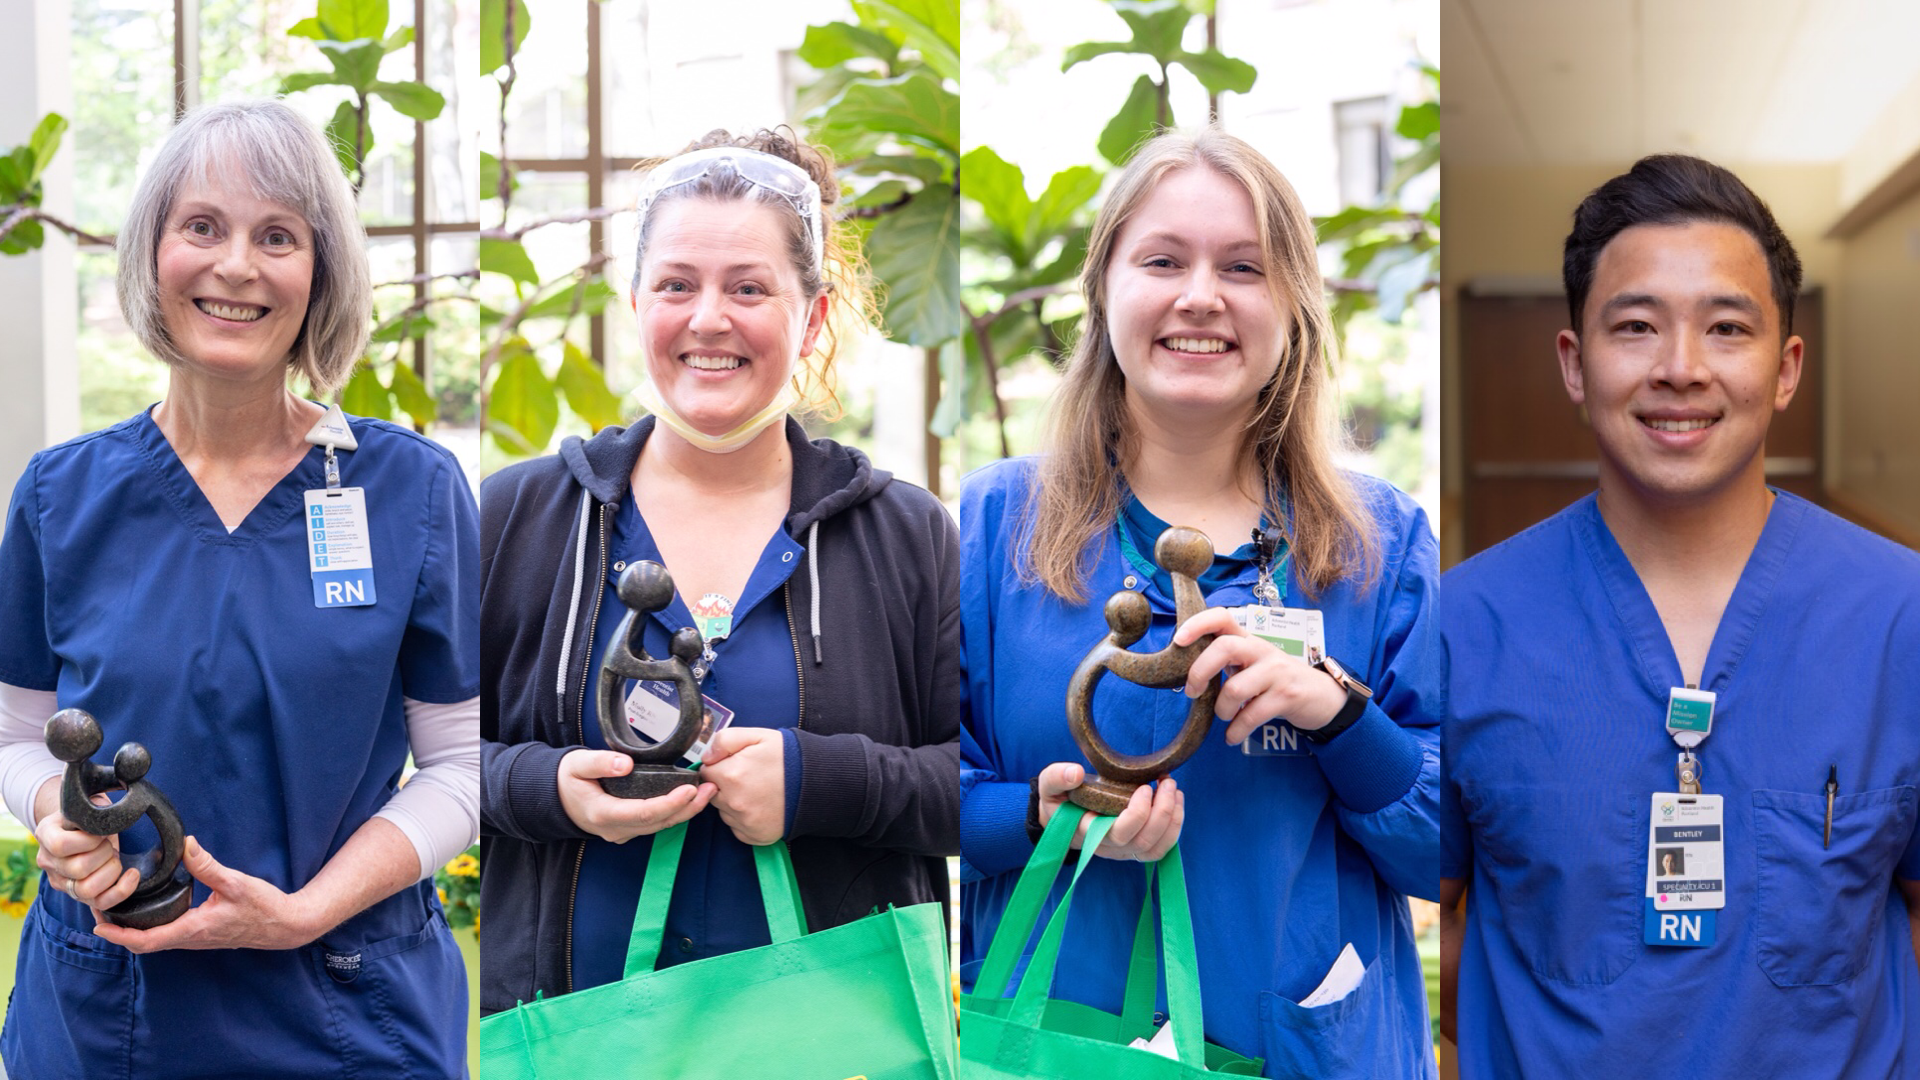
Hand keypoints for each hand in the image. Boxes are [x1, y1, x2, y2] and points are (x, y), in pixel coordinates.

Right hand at [34, 792, 140, 912]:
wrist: (84, 827)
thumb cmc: (90, 812)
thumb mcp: (91, 799)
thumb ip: (97, 797)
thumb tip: (126, 777)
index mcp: (46, 834)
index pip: (61, 845)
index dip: (88, 840)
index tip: (101, 830)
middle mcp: (49, 862)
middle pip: (77, 869)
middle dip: (104, 854)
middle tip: (109, 842)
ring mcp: (63, 881)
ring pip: (85, 890)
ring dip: (110, 872)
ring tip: (115, 857)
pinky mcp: (80, 894)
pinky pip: (99, 903)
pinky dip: (121, 891)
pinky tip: (132, 875)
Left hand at [92, 837, 315, 951]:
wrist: (286, 925)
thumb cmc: (264, 907)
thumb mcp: (236, 883)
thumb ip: (207, 865)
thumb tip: (186, 843)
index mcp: (194, 929)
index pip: (146, 941)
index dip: (118, 936)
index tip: (98, 924)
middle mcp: (191, 939)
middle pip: (144, 944)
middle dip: (118, 932)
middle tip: (99, 911)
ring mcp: (197, 939)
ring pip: (156, 941)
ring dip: (133, 931)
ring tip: (118, 909)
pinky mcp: (203, 934)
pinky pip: (168, 935)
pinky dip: (150, 926)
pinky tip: (149, 910)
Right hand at [558, 749, 716, 842]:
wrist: (555, 797)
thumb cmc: (567, 779)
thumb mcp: (577, 764)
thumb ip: (600, 762)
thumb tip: (625, 764)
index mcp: (603, 814)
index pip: (644, 812)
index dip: (669, 803)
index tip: (689, 789)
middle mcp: (616, 828)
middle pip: (658, 822)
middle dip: (687, 807)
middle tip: (710, 788)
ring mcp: (623, 831)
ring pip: (660, 826)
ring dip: (686, 811)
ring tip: (708, 792)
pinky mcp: (628, 828)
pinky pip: (656, 824)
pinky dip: (675, 812)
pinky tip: (691, 799)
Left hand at [701, 728, 785, 845]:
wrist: (818, 782)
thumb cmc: (788, 757)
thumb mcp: (757, 736)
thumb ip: (724, 740)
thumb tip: (706, 757)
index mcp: (731, 775)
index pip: (705, 772)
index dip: (719, 766)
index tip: (735, 764)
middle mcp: (734, 803)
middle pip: (712, 794)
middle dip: (725, 785)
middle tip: (749, 777)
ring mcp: (745, 822)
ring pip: (724, 811)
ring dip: (733, 802)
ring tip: (757, 791)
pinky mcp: (755, 835)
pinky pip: (737, 827)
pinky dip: (744, 819)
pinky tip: (760, 806)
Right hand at [1035, 762, 1181, 861]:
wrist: (1061, 816)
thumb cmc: (1058, 800)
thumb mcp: (1048, 785)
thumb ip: (1056, 777)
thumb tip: (1075, 773)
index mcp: (1088, 833)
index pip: (1119, 834)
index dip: (1138, 814)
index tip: (1143, 787)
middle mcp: (1108, 847)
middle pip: (1143, 842)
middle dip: (1163, 811)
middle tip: (1166, 782)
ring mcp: (1123, 851)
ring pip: (1156, 847)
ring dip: (1173, 819)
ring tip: (1174, 789)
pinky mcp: (1135, 848)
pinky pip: (1161, 848)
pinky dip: (1175, 827)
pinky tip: (1176, 801)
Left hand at [1174, 607, 1347, 745]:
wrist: (1322, 697)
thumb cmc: (1277, 681)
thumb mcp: (1253, 664)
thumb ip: (1227, 662)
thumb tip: (1188, 675)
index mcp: (1249, 639)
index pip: (1222, 617)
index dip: (1197, 624)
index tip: (1178, 640)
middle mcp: (1262, 650)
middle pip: (1224, 647)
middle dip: (1200, 671)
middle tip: (1192, 692)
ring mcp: (1276, 672)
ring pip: (1235, 688)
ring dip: (1222, 710)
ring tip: (1225, 718)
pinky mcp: (1287, 696)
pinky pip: (1252, 715)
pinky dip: (1236, 731)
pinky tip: (1232, 737)